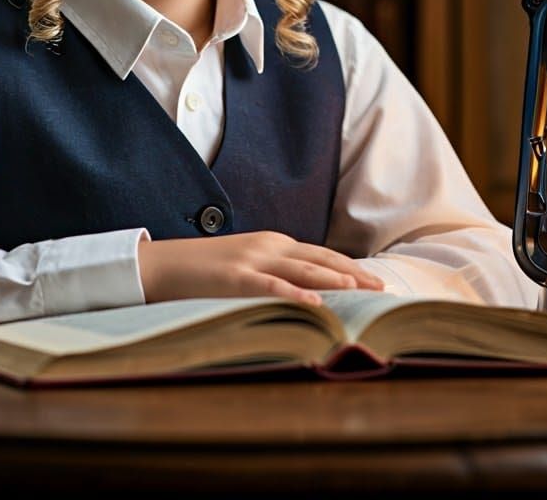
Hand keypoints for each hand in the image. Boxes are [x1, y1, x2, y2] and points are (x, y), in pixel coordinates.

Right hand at [138, 231, 384, 305]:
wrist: (163, 264)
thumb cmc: (205, 270)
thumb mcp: (246, 264)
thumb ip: (275, 271)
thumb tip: (309, 292)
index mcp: (273, 243)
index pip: (321, 253)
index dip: (351, 266)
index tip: (376, 280)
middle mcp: (268, 246)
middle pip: (320, 258)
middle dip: (354, 273)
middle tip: (382, 289)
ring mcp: (252, 260)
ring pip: (303, 268)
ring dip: (334, 280)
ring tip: (361, 290)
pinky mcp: (235, 278)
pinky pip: (271, 286)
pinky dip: (296, 294)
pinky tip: (317, 304)